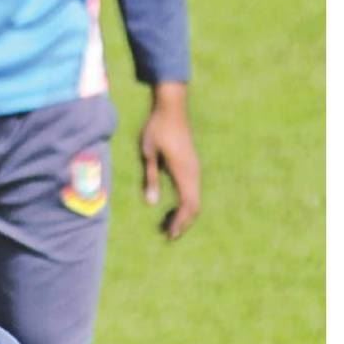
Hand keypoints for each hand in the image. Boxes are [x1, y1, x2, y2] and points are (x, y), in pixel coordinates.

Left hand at [140, 83, 200, 241]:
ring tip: (166, 226)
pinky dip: (184, 204)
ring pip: (194, 199)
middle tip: (167, 235)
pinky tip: (170, 209)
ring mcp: (195, 168)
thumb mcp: (148, 154)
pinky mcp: (192, 166)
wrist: (172, 108)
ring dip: (183, 214)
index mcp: (183, 171)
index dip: (179, 222)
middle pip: (194, 206)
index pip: (187, 205)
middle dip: (182, 223)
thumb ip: (150, 178)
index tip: (169, 235)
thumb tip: (151, 204)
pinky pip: (192, 191)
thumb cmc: (156, 129)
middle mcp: (194, 172)